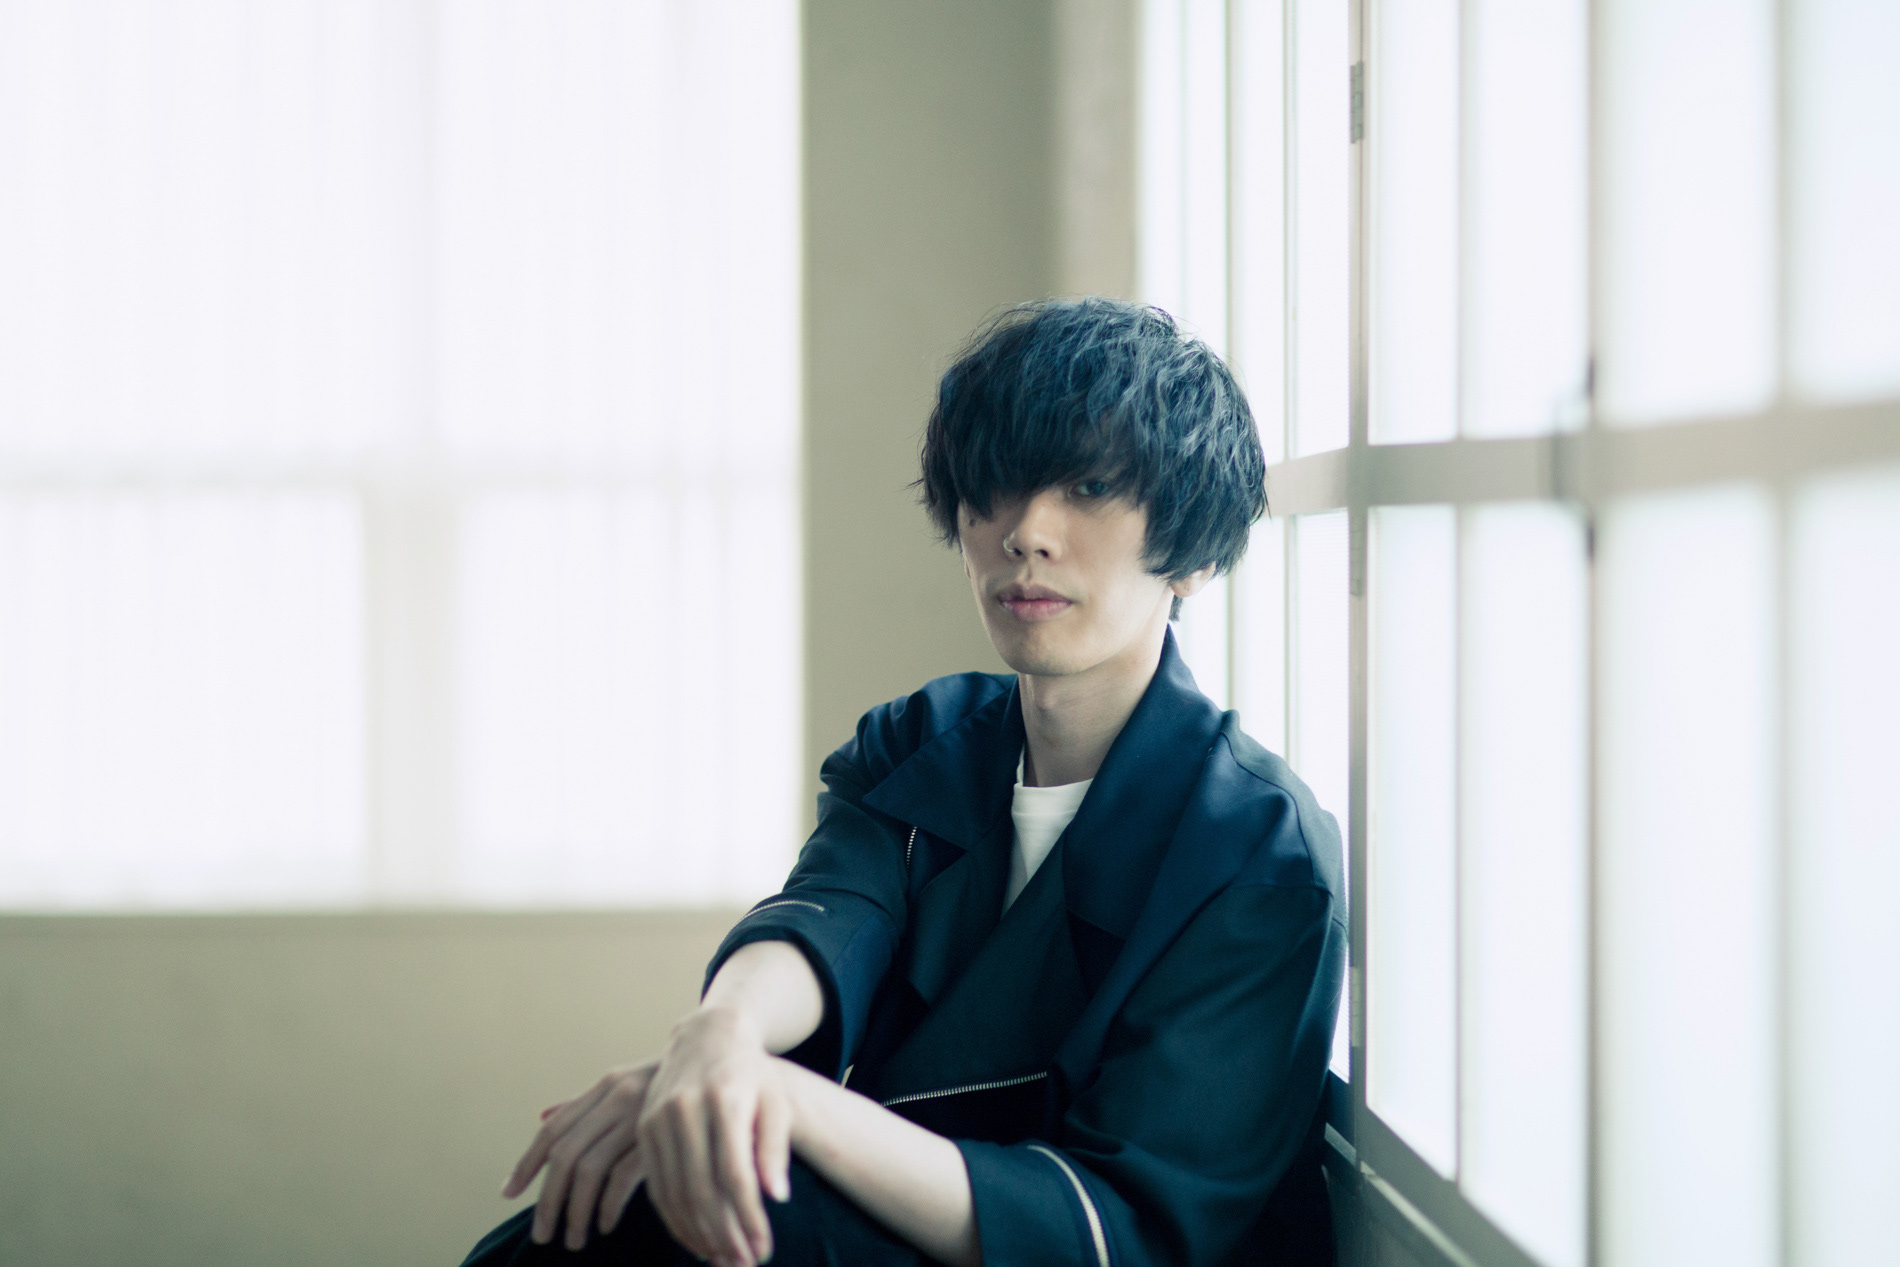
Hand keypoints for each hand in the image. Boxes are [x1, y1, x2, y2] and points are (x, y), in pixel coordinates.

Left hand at [501, 1061, 658, 1250]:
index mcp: (607, 1086)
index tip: (509, 1193)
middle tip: (542, 1234)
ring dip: (576, 1212)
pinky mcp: (665, 1138)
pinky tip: (606, 1224)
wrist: (728, 1056)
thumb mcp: (627, 1083)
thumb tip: (542, 1117)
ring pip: (590, 1170)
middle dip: (548, 1199)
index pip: (555, 1128)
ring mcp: (641, 1116)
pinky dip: (609, 1206)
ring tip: (574, 1240)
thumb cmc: (675, 1080)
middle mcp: (619, 1096)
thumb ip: (585, 1104)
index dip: (528, 1162)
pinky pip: (624, 1177)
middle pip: (565, 1154)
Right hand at [636, 1006, 794, 1266]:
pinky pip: (655, 1184)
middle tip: (741, 1265)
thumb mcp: (775, 1102)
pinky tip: (694, 1239)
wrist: (710, 1036)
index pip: (735, 1175)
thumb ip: (774, 1149)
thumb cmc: (752, 1074)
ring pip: (673, 1192)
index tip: (763, 1250)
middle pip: (701, 1189)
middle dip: (723, 1236)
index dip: (748, 1219)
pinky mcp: (644, 1129)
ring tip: (721, 1261)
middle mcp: (685, 1109)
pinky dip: (673, 1218)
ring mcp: (658, 1118)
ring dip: (697, 1235)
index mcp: (724, 1100)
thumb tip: (775, 1198)